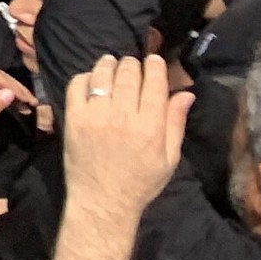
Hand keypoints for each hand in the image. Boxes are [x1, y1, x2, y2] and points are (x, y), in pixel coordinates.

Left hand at [56, 52, 191, 220]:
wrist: (103, 199)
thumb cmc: (141, 181)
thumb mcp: (169, 158)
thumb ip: (176, 123)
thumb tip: (186, 94)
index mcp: (150, 127)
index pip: (154, 85)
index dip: (154, 67)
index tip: (153, 60)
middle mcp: (123, 117)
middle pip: (128, 76)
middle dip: (132, 64)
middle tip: (132, 62)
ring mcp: (95, 116)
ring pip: (102, 77)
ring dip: (108, 65)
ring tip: (112, 62)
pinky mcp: (74, 119)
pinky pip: (77, 87)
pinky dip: (84, 77)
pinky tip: (91, 78)